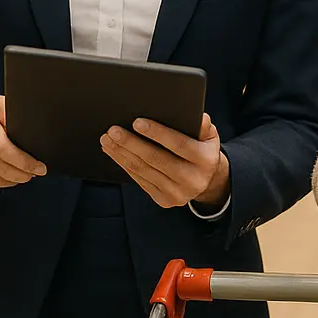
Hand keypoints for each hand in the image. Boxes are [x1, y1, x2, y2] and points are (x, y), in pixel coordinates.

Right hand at [0, 96, 44, 187]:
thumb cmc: (0, 125)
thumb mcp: (13, 116)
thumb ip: (25, 125)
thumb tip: (48, 144)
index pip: (14, 123)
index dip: (28, 145)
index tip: (41, 159)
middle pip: (2, 147)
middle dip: (23, 164)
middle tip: (38, 170)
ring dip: (13, 175)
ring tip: (26, 176)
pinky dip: (1, 180)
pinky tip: (11, 179)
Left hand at [101, 114, 228, 208]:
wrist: (206, 180)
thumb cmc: (202, 150)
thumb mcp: (209, 136)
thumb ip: (203, 125)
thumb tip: (199, 117)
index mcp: (206, 160)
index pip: (179, 144)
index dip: (157, 133)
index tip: (136, 122)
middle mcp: (193, 179)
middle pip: (156, 159)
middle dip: (131, 143)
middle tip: (113, 131)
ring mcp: (178, 193)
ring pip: (144, 170)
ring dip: (122, 154)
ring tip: (108, 140)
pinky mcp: (165, 200)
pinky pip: (140, 180)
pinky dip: (125, 165)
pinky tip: (115, 152)